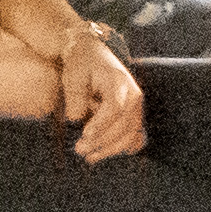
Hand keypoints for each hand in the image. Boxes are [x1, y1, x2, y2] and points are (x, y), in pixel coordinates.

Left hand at [52, 32, 149, 163]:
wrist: (95, 54)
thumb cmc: (82, 63)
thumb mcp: (73, 74)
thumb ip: (75, 96)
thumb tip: (75, 119)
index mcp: (119, 83)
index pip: (114, 108)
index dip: (101, 124)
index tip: (84, 135)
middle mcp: (134, 95)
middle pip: (123, 125)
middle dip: (101, 141)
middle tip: (79, 150)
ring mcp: (137, 106)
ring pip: (131, 134)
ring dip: (110, 149)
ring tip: (89, 157)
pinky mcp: (135, 115)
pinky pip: (135, 136)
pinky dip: (123, 147)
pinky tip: (106, 154)